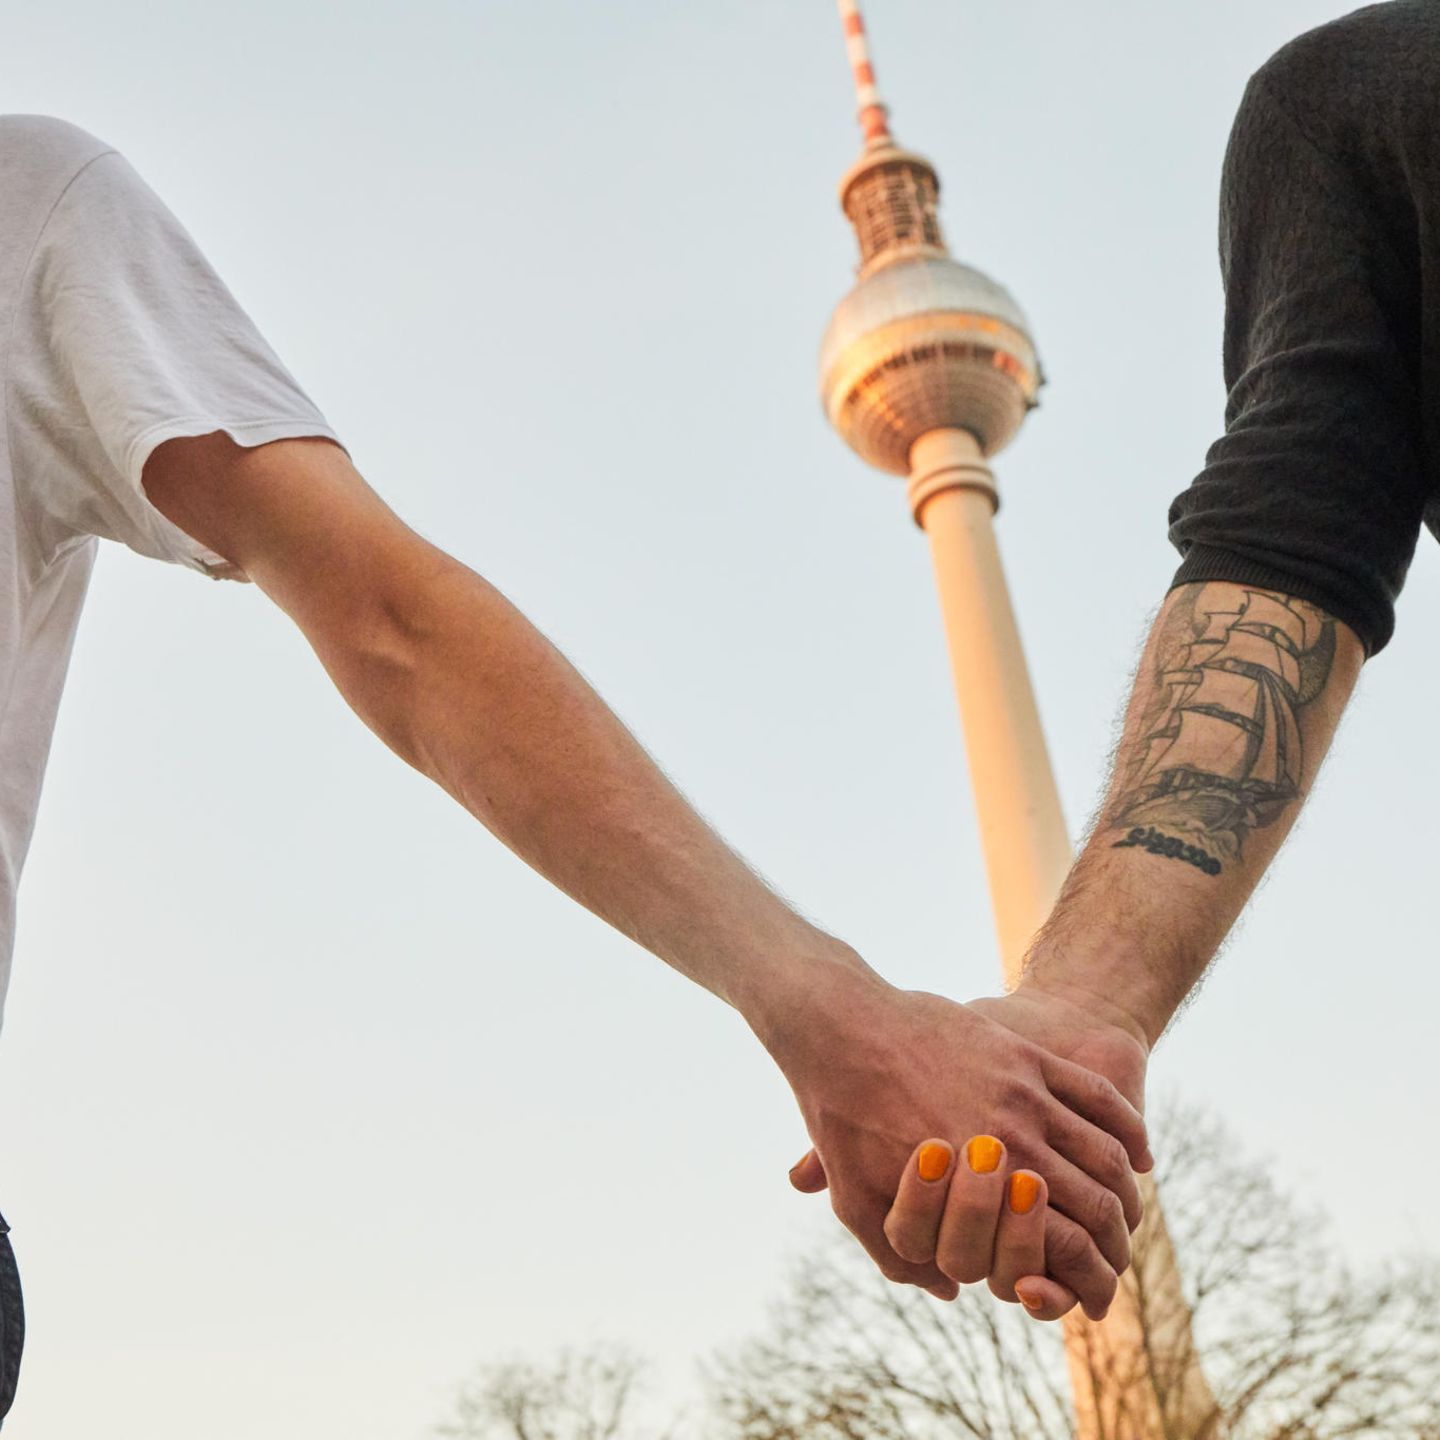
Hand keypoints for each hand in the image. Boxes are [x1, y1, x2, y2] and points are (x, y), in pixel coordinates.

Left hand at [764, 958, 1150, 1319]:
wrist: (840, 1026)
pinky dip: (1129, 1130)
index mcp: (977, 1187)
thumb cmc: (841, 1118)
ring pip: (1106, 1153)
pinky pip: (1098, 1097)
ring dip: (1127, 1191)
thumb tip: (953, 1289)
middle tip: (1119, 1256)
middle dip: (1117, 1241)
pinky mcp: (1024, 1053)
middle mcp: (1012, 1140)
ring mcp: (1024, 1092)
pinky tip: (1139, 1154)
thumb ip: (905, 1257)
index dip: (1086, 1281)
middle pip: (1099, 1203)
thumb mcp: (858, 1203)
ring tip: (1128, 1211)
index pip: (1064, 1248)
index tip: (1092, 1293)